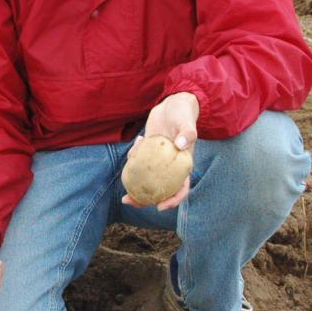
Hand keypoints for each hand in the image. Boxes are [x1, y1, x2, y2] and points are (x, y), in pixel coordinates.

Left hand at [122, 92, 198, 211]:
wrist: (174, 103)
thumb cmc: (184, 114)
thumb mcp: (187, 122)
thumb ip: (187, 133)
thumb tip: (180, 145)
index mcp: (183, 165)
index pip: (181, 188)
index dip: (173, 201)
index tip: (160, 207)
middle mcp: (170, 166)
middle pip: (160, 189)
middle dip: (145, 199)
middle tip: (129, 201)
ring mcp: (158, 160)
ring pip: (147, 178)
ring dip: (135, 184)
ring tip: (123, 185)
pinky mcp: (149, 151)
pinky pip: (139, 161)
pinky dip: (134, 157)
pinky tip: (136, 144)